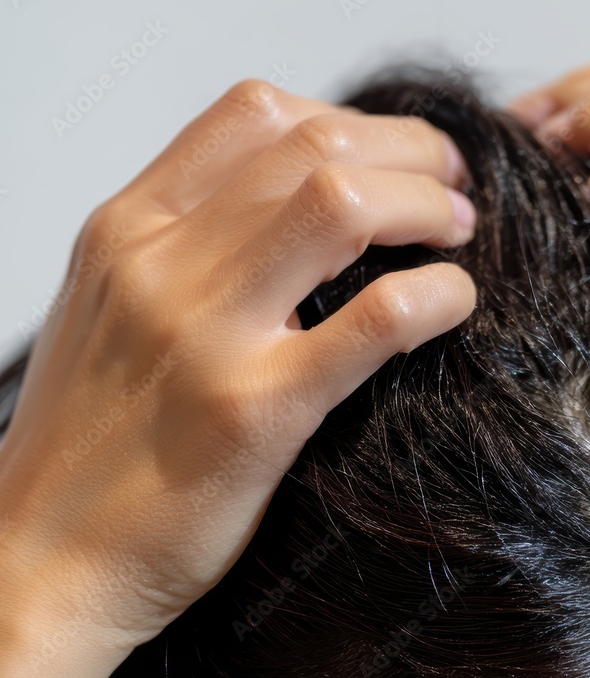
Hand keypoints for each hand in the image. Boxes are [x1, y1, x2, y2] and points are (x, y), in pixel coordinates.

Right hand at [0, 79, 477, 650]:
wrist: (42, 562)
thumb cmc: (88, 449)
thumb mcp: (110, 315)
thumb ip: (183, 254)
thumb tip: (285, 216)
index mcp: (127, 231)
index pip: (256, 114)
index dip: (353, 120)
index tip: (399, 158)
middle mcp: (160, 263)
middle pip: (315, 145)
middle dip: (410, 153)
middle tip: (453, 189)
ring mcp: (208, 333)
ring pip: (342, 204)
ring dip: (426, 206)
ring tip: (460, 235)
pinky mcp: (259, 411)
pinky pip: (376, 318)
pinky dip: (437, 294)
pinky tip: (456, 303)